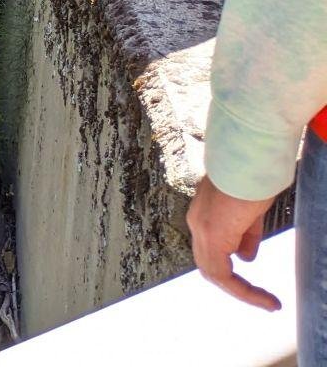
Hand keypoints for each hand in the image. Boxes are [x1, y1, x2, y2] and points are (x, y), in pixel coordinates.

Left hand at [187, 176, 281, 311]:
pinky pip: (222, 273)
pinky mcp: (212, 235)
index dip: (231, 270)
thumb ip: (244, 235)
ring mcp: (201, 229)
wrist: (249, 160)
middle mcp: (196, 223)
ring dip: (241, 292)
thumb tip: (244, 258)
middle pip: (208, 265)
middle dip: (234, 285)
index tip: (255, 281)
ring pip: (213, 272)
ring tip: (267, 304)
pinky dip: (242, 290)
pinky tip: (263, 298)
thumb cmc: (252, 178)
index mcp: (203, 214)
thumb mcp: (249, 212)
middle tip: (261, 300)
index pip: (211, 251)